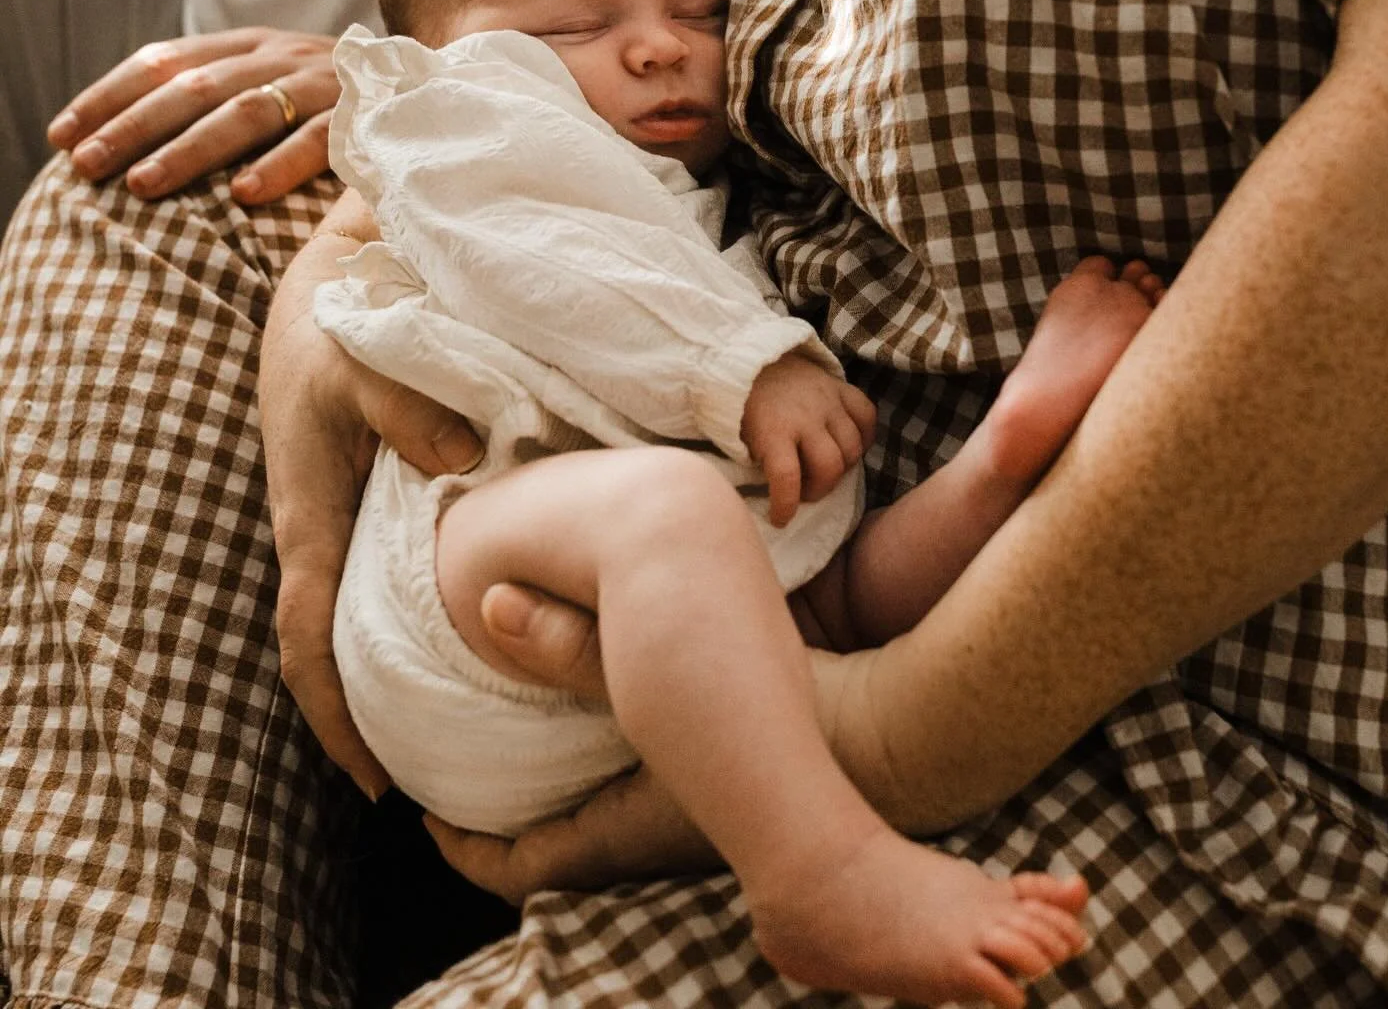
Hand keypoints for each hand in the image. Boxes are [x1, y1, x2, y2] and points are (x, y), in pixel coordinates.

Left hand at [47, 27, 341, 202]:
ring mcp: (326, 84)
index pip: (166, 59)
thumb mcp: (273, 87)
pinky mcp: (367, 118)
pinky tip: (244, 197)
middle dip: (133, 126)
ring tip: (144, 185)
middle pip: (195, 86)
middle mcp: (283, 55)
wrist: (439, 88)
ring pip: (247, 111)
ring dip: (190, 149)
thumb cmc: (336, 105)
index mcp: (252, 45)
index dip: (110, 94)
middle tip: (86, 165)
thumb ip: (216, 100)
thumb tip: (124, 143)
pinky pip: (320, 142)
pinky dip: (281, 166)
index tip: (61, 134)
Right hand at [258, 199, 484, 794]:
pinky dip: (424, 613)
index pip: (311, 640)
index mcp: (310, 513)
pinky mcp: (382, 492)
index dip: (336, 716)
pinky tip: (481, 631)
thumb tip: (462, 462)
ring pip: (368, 615)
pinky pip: (395, 573)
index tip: (372, 780)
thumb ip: (404, 407)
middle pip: (337, 648)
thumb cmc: (340, 321)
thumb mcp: (362, 355)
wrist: (333, 279)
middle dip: (369, 719)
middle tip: (427, 785)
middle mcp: (326, 527)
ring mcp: (352, 516)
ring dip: (400, 673)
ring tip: (461, 734)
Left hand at [426, 583, 887, 899]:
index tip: (426, 817)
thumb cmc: (761, 718)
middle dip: (507, 819)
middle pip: (553, 848)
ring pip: (599, 819)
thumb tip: (490, 601)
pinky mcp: (720, 786)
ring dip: (560, 791)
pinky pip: (638, 790)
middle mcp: (649, 836)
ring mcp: (689, 816)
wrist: (881, 738)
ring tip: (524, 744)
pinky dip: (604, 767)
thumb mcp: (649, 673)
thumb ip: (571, 637)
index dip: (463, 848)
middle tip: (465, 779)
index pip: (519, 866)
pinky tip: (607, 718)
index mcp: (622, 827)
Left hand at [741, 353, 875, 526]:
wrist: (754, 357)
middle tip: (805, 492)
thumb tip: (773, 496)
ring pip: (853, 447)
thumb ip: (758, 462)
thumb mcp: (739, 436)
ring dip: (842, 467)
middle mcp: (805, 416)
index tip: (780, 519)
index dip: (786, 506)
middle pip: (830, 466)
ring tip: (823, 468)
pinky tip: (849, 443)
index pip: (786, 477)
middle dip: (820, 489)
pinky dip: (864, 435)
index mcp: (773, 429)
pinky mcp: (841, 387)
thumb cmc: (744, 405)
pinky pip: (867, 415)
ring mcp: (827, 401)